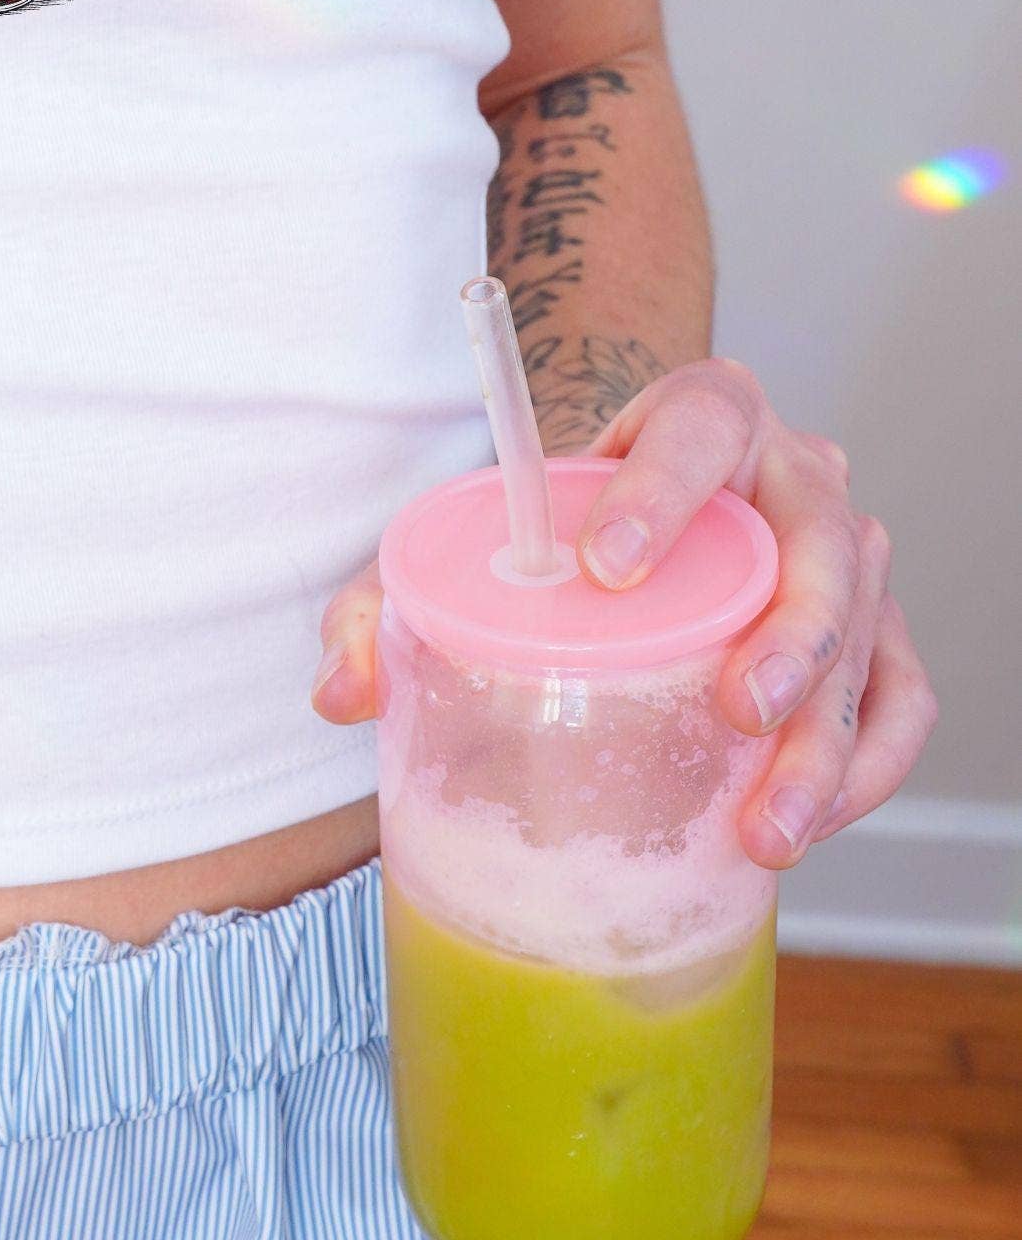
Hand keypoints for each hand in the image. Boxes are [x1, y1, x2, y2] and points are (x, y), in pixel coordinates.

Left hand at [311, 356, 937, 868]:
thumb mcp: (466, 540)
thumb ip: (386, 602)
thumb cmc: (550, 530)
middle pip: (821, 538)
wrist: (630, 519)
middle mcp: (790, 472)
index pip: (697, 428)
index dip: (660, 489)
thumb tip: (340, 691)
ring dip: (830, 734)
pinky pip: (900, 693)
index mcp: (698, 414)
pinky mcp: (874, 629)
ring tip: (768, 825)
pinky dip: (870, 762)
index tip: (605, 566)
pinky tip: (811, 821)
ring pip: (868, 630)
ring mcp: (844, 551)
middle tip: (739, 709)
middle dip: (790, 631)